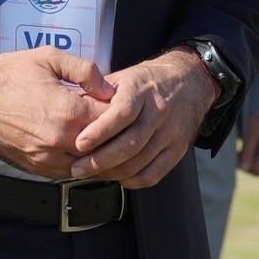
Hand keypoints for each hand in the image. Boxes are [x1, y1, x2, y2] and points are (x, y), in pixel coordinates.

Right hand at [0, 48, 114, 179]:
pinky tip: (87, 150)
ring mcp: (48, 159)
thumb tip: (108, 88)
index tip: (124, 101)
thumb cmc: (7, 75)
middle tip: (123, 122)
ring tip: (109, 138)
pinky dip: (84, 164)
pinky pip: (71, 173)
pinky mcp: (38, 169)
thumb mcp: (48, 57)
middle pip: (107, 147)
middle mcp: (60, 142)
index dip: (122, 110)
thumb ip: (84, 70)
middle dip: (117, 134)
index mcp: (67, 113)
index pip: (113, 119)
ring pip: (92, 166)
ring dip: (103, 154)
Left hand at [69, 48, 218, 188]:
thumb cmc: (146, 82)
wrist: (189, 81)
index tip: (79, 143)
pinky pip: (154, 174)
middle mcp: (159, 111)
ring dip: (112, 172)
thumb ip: (97, 93)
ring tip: (91, 174)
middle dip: (100, 160)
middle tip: (77, 168)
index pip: (122, 113)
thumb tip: (69, 110)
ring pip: (140, 161)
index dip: (100, 131)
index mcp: (141, 90)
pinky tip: (116, 177)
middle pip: (130, 143)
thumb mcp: (122, 77)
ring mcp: (171, 132)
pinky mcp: (179, 149)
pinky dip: (132, 180)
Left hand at [237, 114, 258, 175]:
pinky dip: (247, 156)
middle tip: (236, 154)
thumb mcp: (252, 131)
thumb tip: (244, 168)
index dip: (247, 167)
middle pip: (258, 168)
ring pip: (256, 164)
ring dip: (246, 160)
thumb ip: (248, 150)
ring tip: (238, 150)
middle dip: (246, 164)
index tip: (236, 158)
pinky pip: (256, 158)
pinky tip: (241, 150)